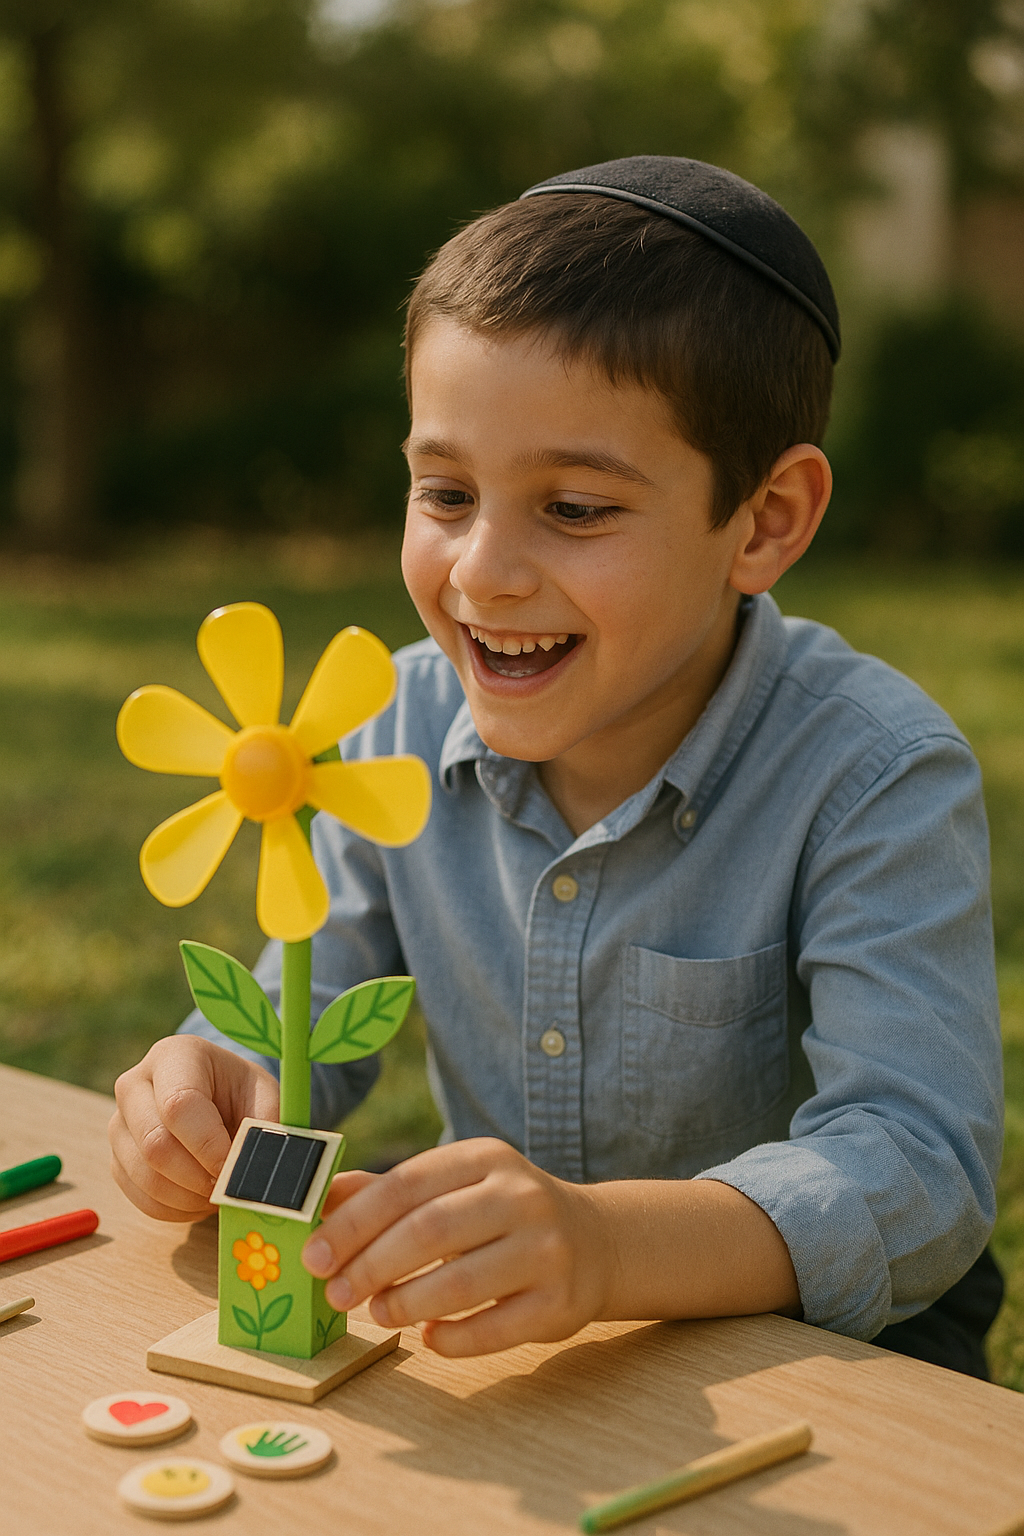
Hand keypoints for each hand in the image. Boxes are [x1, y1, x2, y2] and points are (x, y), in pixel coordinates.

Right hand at [109, 1035, 278, 1221]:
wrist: (218, 1098)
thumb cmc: (242, 1093)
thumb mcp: (264, 1095)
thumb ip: (264, 1127)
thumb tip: (256, 1174)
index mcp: (174, 1055)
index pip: (179, 1105)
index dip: (208, 1146)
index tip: (234, 1168)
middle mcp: (134, 1084)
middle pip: (154, 1144)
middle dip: (198, 1177)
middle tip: (228, 1185)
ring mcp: (119, 1124)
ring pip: (145, 1176)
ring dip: (189, 1197)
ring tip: (219, 1191)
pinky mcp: (117, 1159)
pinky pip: (140, 1198)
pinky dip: (176, 1209)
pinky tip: (200, 1199)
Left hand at [302, 1138, 609, 1356]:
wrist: (595, 1241)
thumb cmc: (501, 1212)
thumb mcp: (453, 1184)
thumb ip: (388, 1191)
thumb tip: (320, 1200)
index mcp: (485, 1157)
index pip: (406, 1184)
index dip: (354, 1222)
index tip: (315, 1255)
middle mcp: (521, 1195)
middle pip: (429, 1230)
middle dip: (371, 1266)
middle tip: (336, 1293)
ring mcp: (545, 1249)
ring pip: (460, 1283)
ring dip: (406, 1304)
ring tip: (378, 1312)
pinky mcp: (559, 1302)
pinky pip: (494, 1329)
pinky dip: (452, 1339)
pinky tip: (429, 1337)